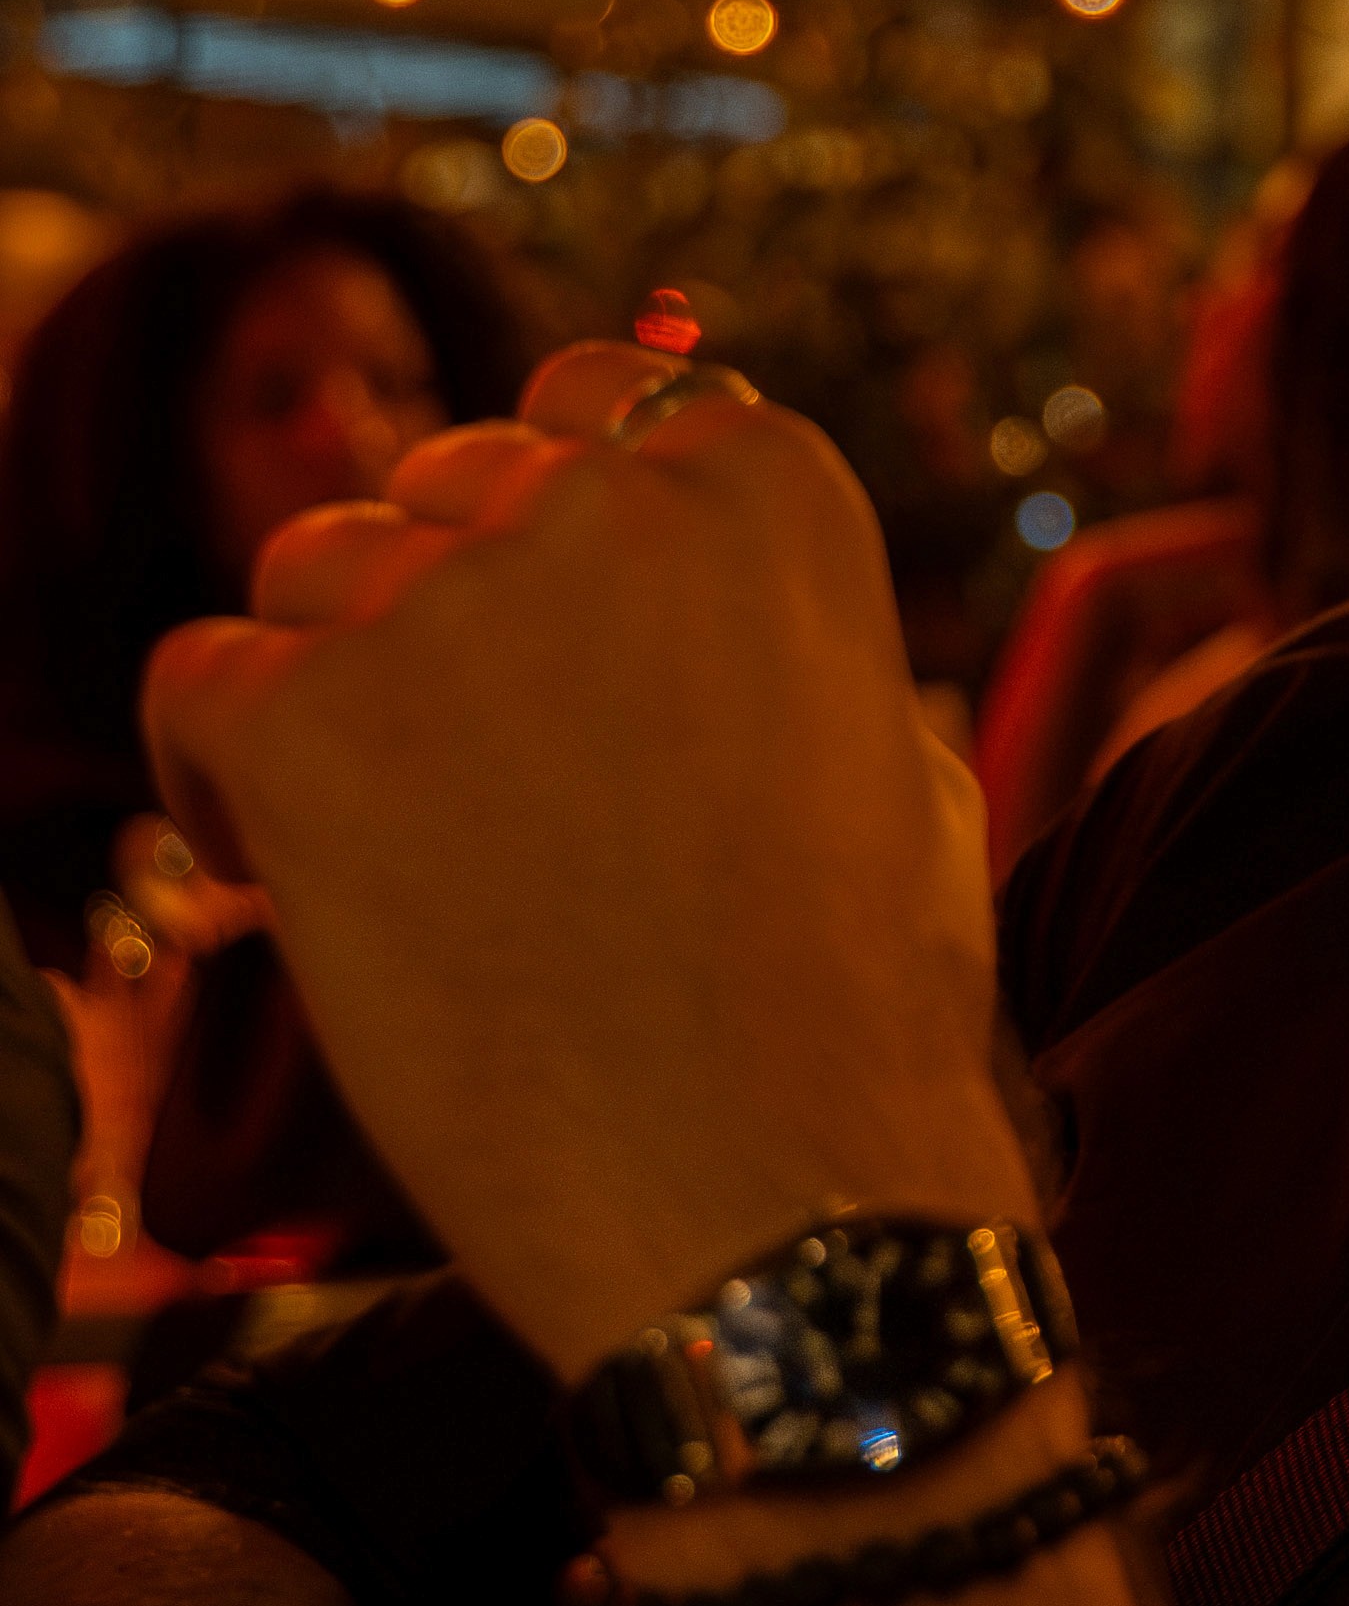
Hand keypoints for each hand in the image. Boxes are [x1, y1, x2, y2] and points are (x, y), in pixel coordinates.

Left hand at [143, 351, 1004, 1385]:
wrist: (783, 1202)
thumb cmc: (860, 1016)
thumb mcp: (897, 761)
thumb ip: (785, 643)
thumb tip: (711, 618)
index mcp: (766, 484)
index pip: (594, 403)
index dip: (548, 521)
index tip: (550, 640)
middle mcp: (602, 503)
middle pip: (443, 488)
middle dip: (440, 612)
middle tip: (470, 779)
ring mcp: (446, 603)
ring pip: (310, 572)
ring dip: (333, 686)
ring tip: (392, 847)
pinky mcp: (308, 723)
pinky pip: (195, 682)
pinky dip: (214, 771)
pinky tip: (283, 874)